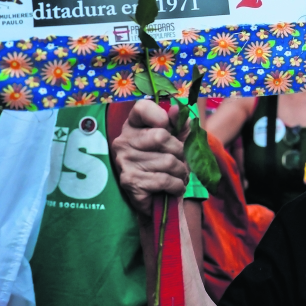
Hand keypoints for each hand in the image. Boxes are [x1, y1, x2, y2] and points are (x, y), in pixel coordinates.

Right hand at [110, 99, 188, 216]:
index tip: (168, 127)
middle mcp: (123, 141)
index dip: (161, 116)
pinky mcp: (130, 182)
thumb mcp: (178, 140)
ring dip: (181, 172)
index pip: (141, 107)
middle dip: (180, 152)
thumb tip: (177, 109)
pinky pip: (164, 179)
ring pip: (167, 161)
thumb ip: (181, 124)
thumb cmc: (169, 162)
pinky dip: (177, 185)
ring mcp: (124, 162)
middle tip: (182, 162)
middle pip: (161, 136)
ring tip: (179, 176)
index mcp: (133, 126)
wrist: (159, 198)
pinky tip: (174, 187)